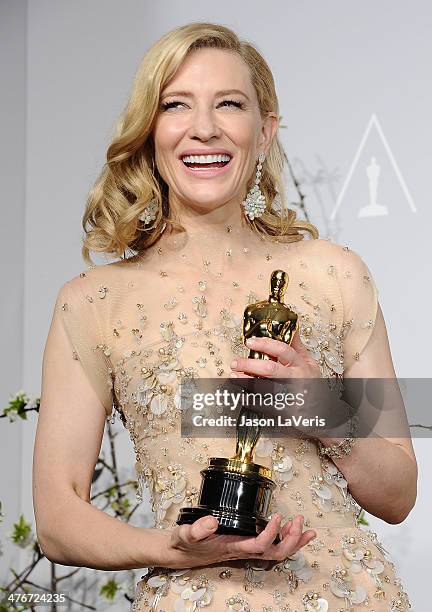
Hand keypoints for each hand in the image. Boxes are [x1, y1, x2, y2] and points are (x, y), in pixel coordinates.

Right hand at [160, 513, 315, 568]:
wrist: (180, 553)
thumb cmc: (184, 544)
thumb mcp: (185, 535)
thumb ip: (197, 529)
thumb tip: (212, 521)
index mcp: (231, 547)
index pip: (258, 545)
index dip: (271, 533)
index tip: (277, 515)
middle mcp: (242, 551)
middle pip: (274, 554)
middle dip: (290, 540)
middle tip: (299, 521)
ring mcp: (245, 549)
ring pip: (275, 552)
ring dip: (292, 541)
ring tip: (307, 530)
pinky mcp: (245, 544)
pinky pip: (270, 546)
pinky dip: (284, 539)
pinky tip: (292, 530)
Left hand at [230, 332, 337, 436]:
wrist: (324, 413)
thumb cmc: (314, 385)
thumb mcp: (309, 364)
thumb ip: (297, 347)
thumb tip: (292, 326)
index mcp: (301, 365)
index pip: (283, 350)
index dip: (265, 344)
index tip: (249, 342)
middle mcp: (296, 379)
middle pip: (270, 369)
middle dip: (249, 364)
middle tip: (235, 362)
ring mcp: (291, 395)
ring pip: (265, 387)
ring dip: (247, 381)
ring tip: (234, 376)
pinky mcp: (286, 410)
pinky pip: (265, 405)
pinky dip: (251, 400)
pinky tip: (241, 395)